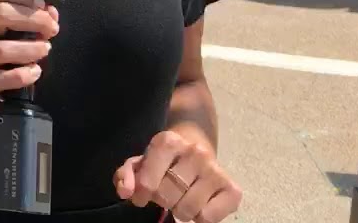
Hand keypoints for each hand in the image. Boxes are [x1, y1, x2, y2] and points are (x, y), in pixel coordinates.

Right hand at [0, 0, 58, 122]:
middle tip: (50, 28)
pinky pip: (4, 77)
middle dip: (31, 18)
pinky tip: (35, 72)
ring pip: (1, 49)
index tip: (41, 4)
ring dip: (30, 48)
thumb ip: (28, 22)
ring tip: (45, 50)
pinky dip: (24, 74)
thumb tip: (51, 12)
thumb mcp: (5, 36)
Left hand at [114, 131, 241, 222]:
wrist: (197, 145)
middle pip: (167, 197)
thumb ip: (127, 175)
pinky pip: (209, 218)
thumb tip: (125, 192)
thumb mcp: (141, 161)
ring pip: (188, 210)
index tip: (142, 196)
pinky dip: (200, 219)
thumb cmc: (164, 158)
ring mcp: (215, 170)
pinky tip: (198, 205)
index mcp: (168, 142)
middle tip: (166, 194)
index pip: (147, 183)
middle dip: (162, 200)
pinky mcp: (233, 189)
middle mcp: (195, 153)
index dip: (141, 195)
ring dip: (180, 211)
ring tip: (181, 198)